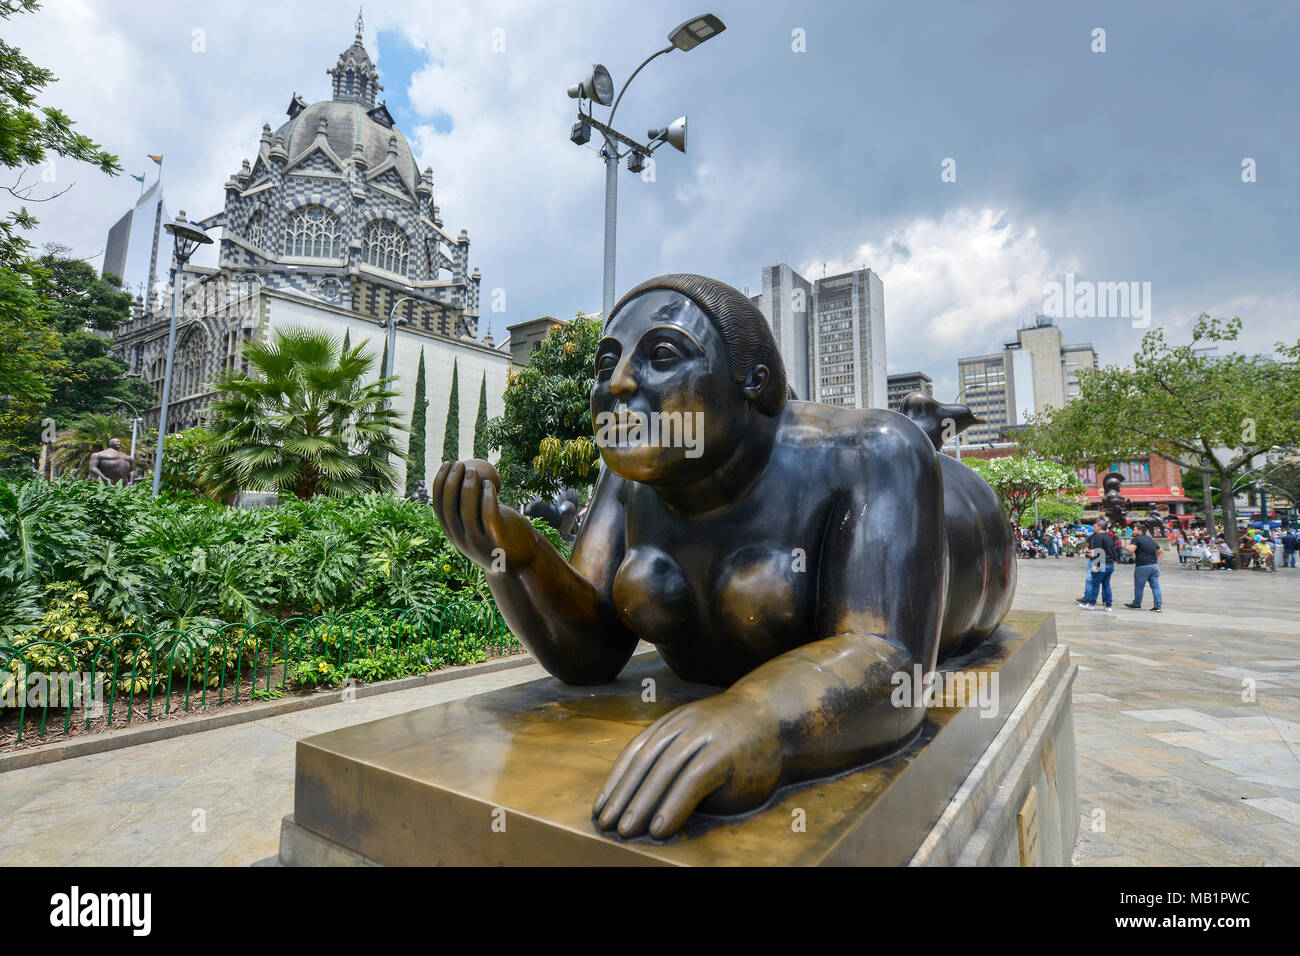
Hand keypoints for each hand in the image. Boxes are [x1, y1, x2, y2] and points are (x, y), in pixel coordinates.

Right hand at [432, 460, 538, 571]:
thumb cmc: (498, 532)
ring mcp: (477, 542)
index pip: (439, 507)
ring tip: (474, 470)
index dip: (440, 483)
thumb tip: (462, 474)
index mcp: (453, 533)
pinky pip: (488, 516)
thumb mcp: (478, 521)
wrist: (519, 559)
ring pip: (467, 512)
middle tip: (459, 463)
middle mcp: (461, 540)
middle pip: (450, 508)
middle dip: (452, 482)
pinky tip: (489, 484)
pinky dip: (487, 498)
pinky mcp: (495, 540)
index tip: (447, 464)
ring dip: (468, 488)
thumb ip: (469, 504)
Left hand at [592, 692, 782, 839]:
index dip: (615, 782)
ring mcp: (704, 736)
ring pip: (663, 772)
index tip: (599, 808)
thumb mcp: (699, 745)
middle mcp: (683, 726)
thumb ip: (675, 765)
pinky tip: (660, 828)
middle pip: (644, 764)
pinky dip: (673, 806)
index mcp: (673, 724)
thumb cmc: (735, 741)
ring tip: (626, 831)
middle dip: (622, 797)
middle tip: (605, 826)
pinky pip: (691, 781)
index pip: (635, 753)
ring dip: (641, 804)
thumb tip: (642, 803)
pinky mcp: (723, 753)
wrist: (778, 720)